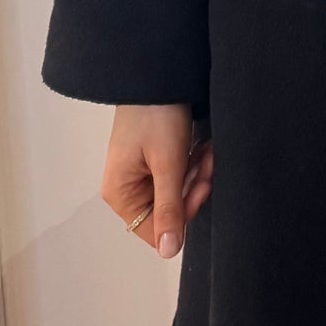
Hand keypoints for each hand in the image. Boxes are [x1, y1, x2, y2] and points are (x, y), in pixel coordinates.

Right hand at [101, 103, 212, 259]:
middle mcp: (126, 189)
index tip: (201, 184)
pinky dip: (192, 162)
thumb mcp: (168, 163)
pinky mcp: (154, 160)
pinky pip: (177, 175)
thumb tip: (168, 252)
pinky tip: (201, 146)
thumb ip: (170, 208)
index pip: (154, 230)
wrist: (158, 73)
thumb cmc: (157, 116)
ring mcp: (139, 174)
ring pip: (177, 191)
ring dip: (196, 172)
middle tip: (206, 159)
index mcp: (120, 195)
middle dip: (192, 186)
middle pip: (168, 210)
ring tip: (205, 149)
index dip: (183, 213)